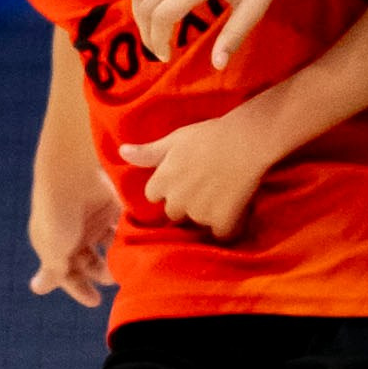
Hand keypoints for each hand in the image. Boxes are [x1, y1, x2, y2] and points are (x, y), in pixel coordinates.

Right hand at [29, 168, 121, 305]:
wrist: (72, 169)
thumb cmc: (57, 213)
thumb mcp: (52, 249)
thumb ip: (53, 271)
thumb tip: (37, 289)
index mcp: (53, 243)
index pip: (66, 273)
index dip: (79, 288)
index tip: (95, 302)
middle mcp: (73, 231)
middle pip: (90, 261)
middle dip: (102, 272)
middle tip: (114, 277)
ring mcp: (93, 217)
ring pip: (109, 245)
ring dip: (118, 256)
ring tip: (127, 262)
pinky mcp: (112, 203)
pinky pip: (123, 225)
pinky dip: (131, 236)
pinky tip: (138, 244)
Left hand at [119, 107, 277, 238]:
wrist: (245, 141)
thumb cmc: (209, 135)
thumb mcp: (175, 139)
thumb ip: (148, 152)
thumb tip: (121, 152)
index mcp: (162, 181)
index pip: (154, 195)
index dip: (169, 187)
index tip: (184, 177)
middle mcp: (176, 201)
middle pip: (174, 212)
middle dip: (186, 203)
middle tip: (206, 185)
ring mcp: (199, 214)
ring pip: (198, 222)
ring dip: (207, 214)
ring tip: (223, 194)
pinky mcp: (222, 222)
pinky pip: (221, 234)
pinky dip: (228, 226)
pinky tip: (236, 209)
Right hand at [133, 0, 319, 68]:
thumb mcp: (255, 7)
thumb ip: (233, 37)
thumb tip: (217, 65)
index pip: (162, 16)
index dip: (158, 41)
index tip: (167, 57)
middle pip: (145, 3)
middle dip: (146, 32)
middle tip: (158, 49)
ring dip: (141, 12)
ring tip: (154, 30)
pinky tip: (158, 4)